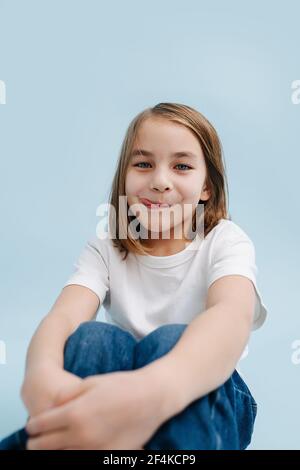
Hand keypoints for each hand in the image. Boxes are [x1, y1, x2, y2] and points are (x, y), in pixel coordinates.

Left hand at [25, 368, 168, 449]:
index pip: (39, 427)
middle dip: (37, 441)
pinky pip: (82, 460)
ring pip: (60, 458)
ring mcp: (94, 450)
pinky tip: (79, 445)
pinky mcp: (107, 457)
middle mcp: (81, 436)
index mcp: (74, 414)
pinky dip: (75, 454)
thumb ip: (65, 396)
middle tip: (40, 435)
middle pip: (43, 447)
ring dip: (54, 450)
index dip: (33, 425)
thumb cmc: (121, 386)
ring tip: (58, 441)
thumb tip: (50, 408)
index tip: (34, 424)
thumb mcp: (90, 383)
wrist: (152, 398)